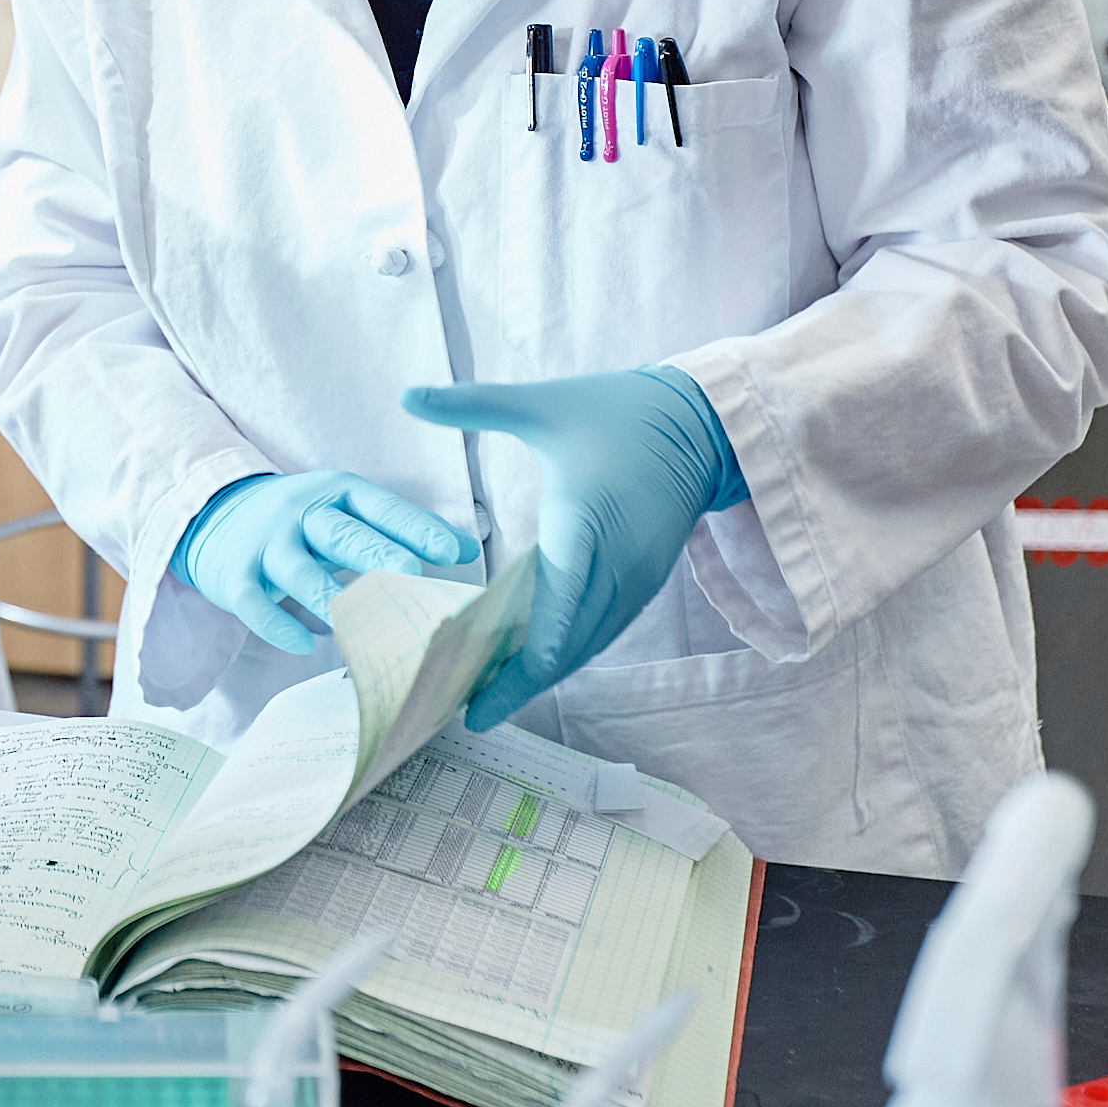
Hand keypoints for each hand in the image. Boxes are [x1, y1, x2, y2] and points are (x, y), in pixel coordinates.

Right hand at [170, 469, 478, 655]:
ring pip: (297, 570)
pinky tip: (304, 644)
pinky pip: (255, 602)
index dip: (413, 527)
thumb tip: (467, 549)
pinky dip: (278, 624)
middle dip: (376, 554)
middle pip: (340, 534)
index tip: (451, 551)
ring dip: (328, 595)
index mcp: (335, 492)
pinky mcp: (236, 577)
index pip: (378, 506)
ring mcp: (266, 544)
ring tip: (359, 621)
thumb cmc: (301, 521)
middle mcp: (299, 512)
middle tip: (410, 574)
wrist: (215, 515)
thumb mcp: (346, 510)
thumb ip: (400, 528)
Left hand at [401, 367, 745, 732]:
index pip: (552, 612)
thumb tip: (406, 393)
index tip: (477, 700)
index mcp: (585, 523)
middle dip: (518, 684)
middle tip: (466, 712)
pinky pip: (603, 630)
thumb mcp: (543, 404)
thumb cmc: (615, 411)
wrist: (700, 422)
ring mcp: (636, 579)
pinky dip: (567, 652)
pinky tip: (531, 665)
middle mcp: (616, 564)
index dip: (517, 664)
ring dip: (542, 674)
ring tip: (489, 700)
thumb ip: (473, 404)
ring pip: (587, 645)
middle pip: (566, 645)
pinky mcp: (646, 582)